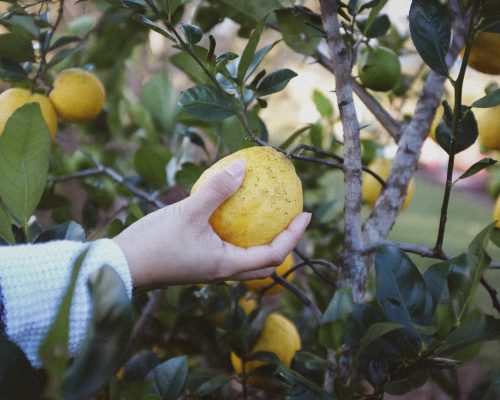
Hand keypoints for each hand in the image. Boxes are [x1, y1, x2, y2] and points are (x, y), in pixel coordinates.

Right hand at [113, 158, 310, 287]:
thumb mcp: (188, 212)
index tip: (307, 214)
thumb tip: (244, 166)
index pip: (274, 254)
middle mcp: (222, 271)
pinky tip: (233, 214)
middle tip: (292, 218)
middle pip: (265, 263)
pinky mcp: (198, 262)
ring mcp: (210, 269)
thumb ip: (217, 189)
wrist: (121, 266)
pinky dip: (241, 235)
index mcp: (227, 264)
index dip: (294, 235)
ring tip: (268, 216)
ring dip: (263, 241)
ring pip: (247, 259)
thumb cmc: (154, 243)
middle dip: (284, 243)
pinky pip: (229, 250)